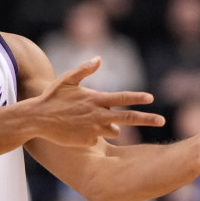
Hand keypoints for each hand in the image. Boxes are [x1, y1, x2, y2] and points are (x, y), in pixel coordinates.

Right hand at [33, 58, 163, 146]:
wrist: (37, 119)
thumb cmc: (52, 97)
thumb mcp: (67, 80)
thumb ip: (84, 69)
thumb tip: (99, 59)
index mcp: (95, 99)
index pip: (122, 98)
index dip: (138, 98)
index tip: (151, 99)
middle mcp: (97, 115)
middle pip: (128, 118)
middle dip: (148, 119)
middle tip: (162, 121)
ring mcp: (93, 130)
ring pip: (114, 131)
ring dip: (111, 126)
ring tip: (92, 121)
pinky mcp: (87, 142)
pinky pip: (97, 139)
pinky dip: (92, 134)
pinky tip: (78, 130)